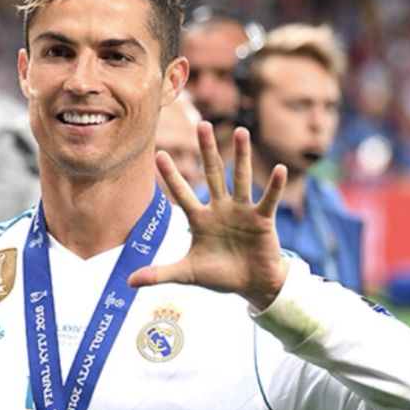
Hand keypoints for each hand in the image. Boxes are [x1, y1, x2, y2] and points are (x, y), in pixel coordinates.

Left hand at [129, 123, 288, 309]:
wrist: (251, 285)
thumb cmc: (219, 276)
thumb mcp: (187, 274)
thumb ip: (160, 274)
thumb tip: (129, 282)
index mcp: (200, 219)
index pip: (182, 193)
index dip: (172, 175)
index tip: (159, 154)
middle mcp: (220, 208)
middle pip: (212, 174)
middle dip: (207, 151)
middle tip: (202, 124)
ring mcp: (242, 211)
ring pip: (240, 178)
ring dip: (241, 156)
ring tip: (241, 132)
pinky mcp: (262, 219)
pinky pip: (268, 199)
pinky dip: (274, 186)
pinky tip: (280, 169)